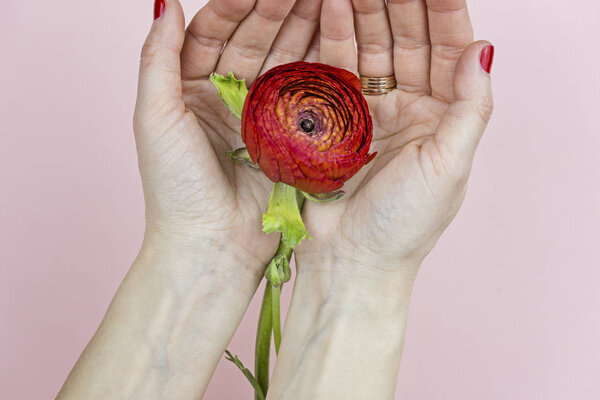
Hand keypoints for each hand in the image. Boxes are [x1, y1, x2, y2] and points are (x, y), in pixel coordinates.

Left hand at [60, 1, 327, 397]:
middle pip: (253, 42)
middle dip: (278, 12)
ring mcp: (261, 118)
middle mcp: (227, 98)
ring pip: (282, 63)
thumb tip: (167, 6)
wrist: (212, 247)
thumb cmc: (176, 188)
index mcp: (191, 89)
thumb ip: (156, 61)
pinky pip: (305, 95)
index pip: (216, 32)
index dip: (237, 6)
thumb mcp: (156, 119)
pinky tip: (333, 41)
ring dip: (302, 32)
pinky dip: (317, 69)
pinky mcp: (289, 139)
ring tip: (326, 3)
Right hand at [267, 1, 493, 397]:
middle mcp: (406, 108)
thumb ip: (470, 107)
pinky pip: (332, 70)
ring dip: (360, 13)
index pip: (446, 48)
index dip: (441, 10)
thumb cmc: (404, 225)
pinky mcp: (329, 119)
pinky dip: (329, 39)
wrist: (349, 263)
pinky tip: (325, 9)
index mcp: (441, 116)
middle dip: (394, 4)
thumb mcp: (450, 166)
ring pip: (367, 49)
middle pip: (404, 40)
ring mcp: (365, 111)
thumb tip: (486, 47)